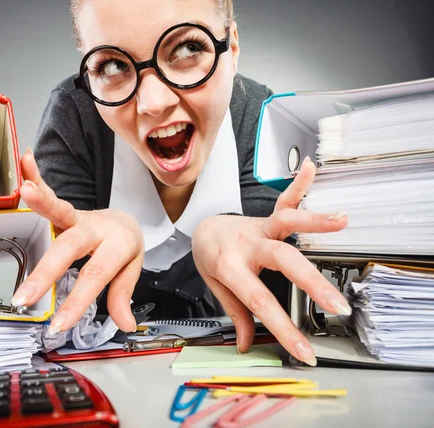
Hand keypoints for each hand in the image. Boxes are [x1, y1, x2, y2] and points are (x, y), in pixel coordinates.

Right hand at [12, 149, 143, 333]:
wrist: (124, 221)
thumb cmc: (123, 248)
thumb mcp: (130, 271)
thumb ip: (123, 295)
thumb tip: (127, 324)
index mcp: (116, 246)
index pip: (95, 276)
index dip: (77, 302)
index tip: (58, 324)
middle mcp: (96, 228)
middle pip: (70, 248)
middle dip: (46, 272)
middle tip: (24, 296)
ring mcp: (79, 216)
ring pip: (60, 210)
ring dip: (41, 201)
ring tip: (25, 192)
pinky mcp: (65, 208)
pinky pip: (50, 190)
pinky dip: (36, 175)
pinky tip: (25, 161)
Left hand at [191, 157, 349, 365]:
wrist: (202, 229)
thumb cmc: (212, 259)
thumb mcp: (218, 288)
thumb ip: (236, 314)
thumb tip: (246, 345)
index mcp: (232, 268)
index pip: (260, 302)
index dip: (284, 330)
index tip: (305, 352)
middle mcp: (247, 245)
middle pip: (282, 261)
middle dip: (311, 283)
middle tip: (337, 305)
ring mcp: (258, 227)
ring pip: (285, 222)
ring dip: (313, 220)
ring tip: (341, 222)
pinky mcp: (266, 216)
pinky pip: (283, 199)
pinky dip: (298, 184)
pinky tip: (312, 169)